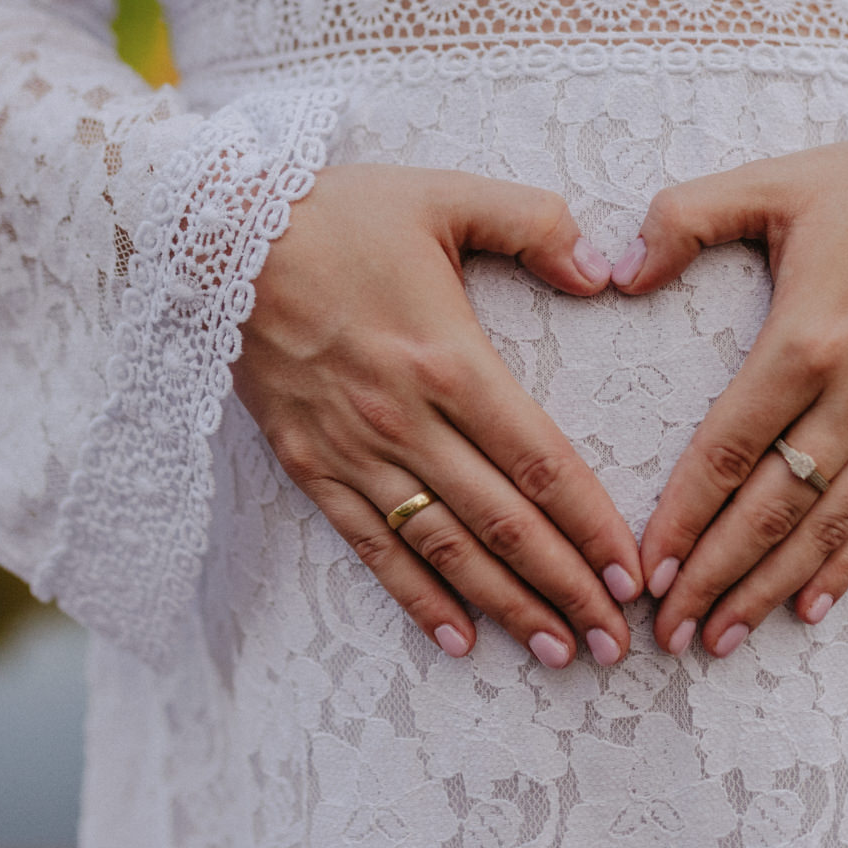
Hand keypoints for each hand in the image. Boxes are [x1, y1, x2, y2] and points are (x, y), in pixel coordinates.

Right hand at [232, 164, 642, 666]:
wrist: (216, 233)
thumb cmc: (340, 213)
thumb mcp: (446, 195)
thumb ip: (535, 224)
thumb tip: (603, 271)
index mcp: (449, 359)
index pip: (539, 462)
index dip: (591, 525)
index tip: (630, 574)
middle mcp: (404, 419)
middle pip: (502, 524)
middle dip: (565, 589)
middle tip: (615, 643)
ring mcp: (353, 450)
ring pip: (443, 548)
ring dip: (505, 607)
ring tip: (556, 652)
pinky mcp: (309, 465)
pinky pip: (370, 546)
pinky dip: (415, 596)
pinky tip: (457, 638)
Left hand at [613, 138, 847, 656]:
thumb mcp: (772, 183)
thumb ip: (684, 219)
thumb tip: (616, 274)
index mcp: (805, 340)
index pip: (729, 451)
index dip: (684, 517)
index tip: (648, 568)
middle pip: (773, 510)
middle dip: (716, 578)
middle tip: (668, 633)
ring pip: (828, 528)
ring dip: (772, 589)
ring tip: (723, 638)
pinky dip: (847, 567)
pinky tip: (809, 608)